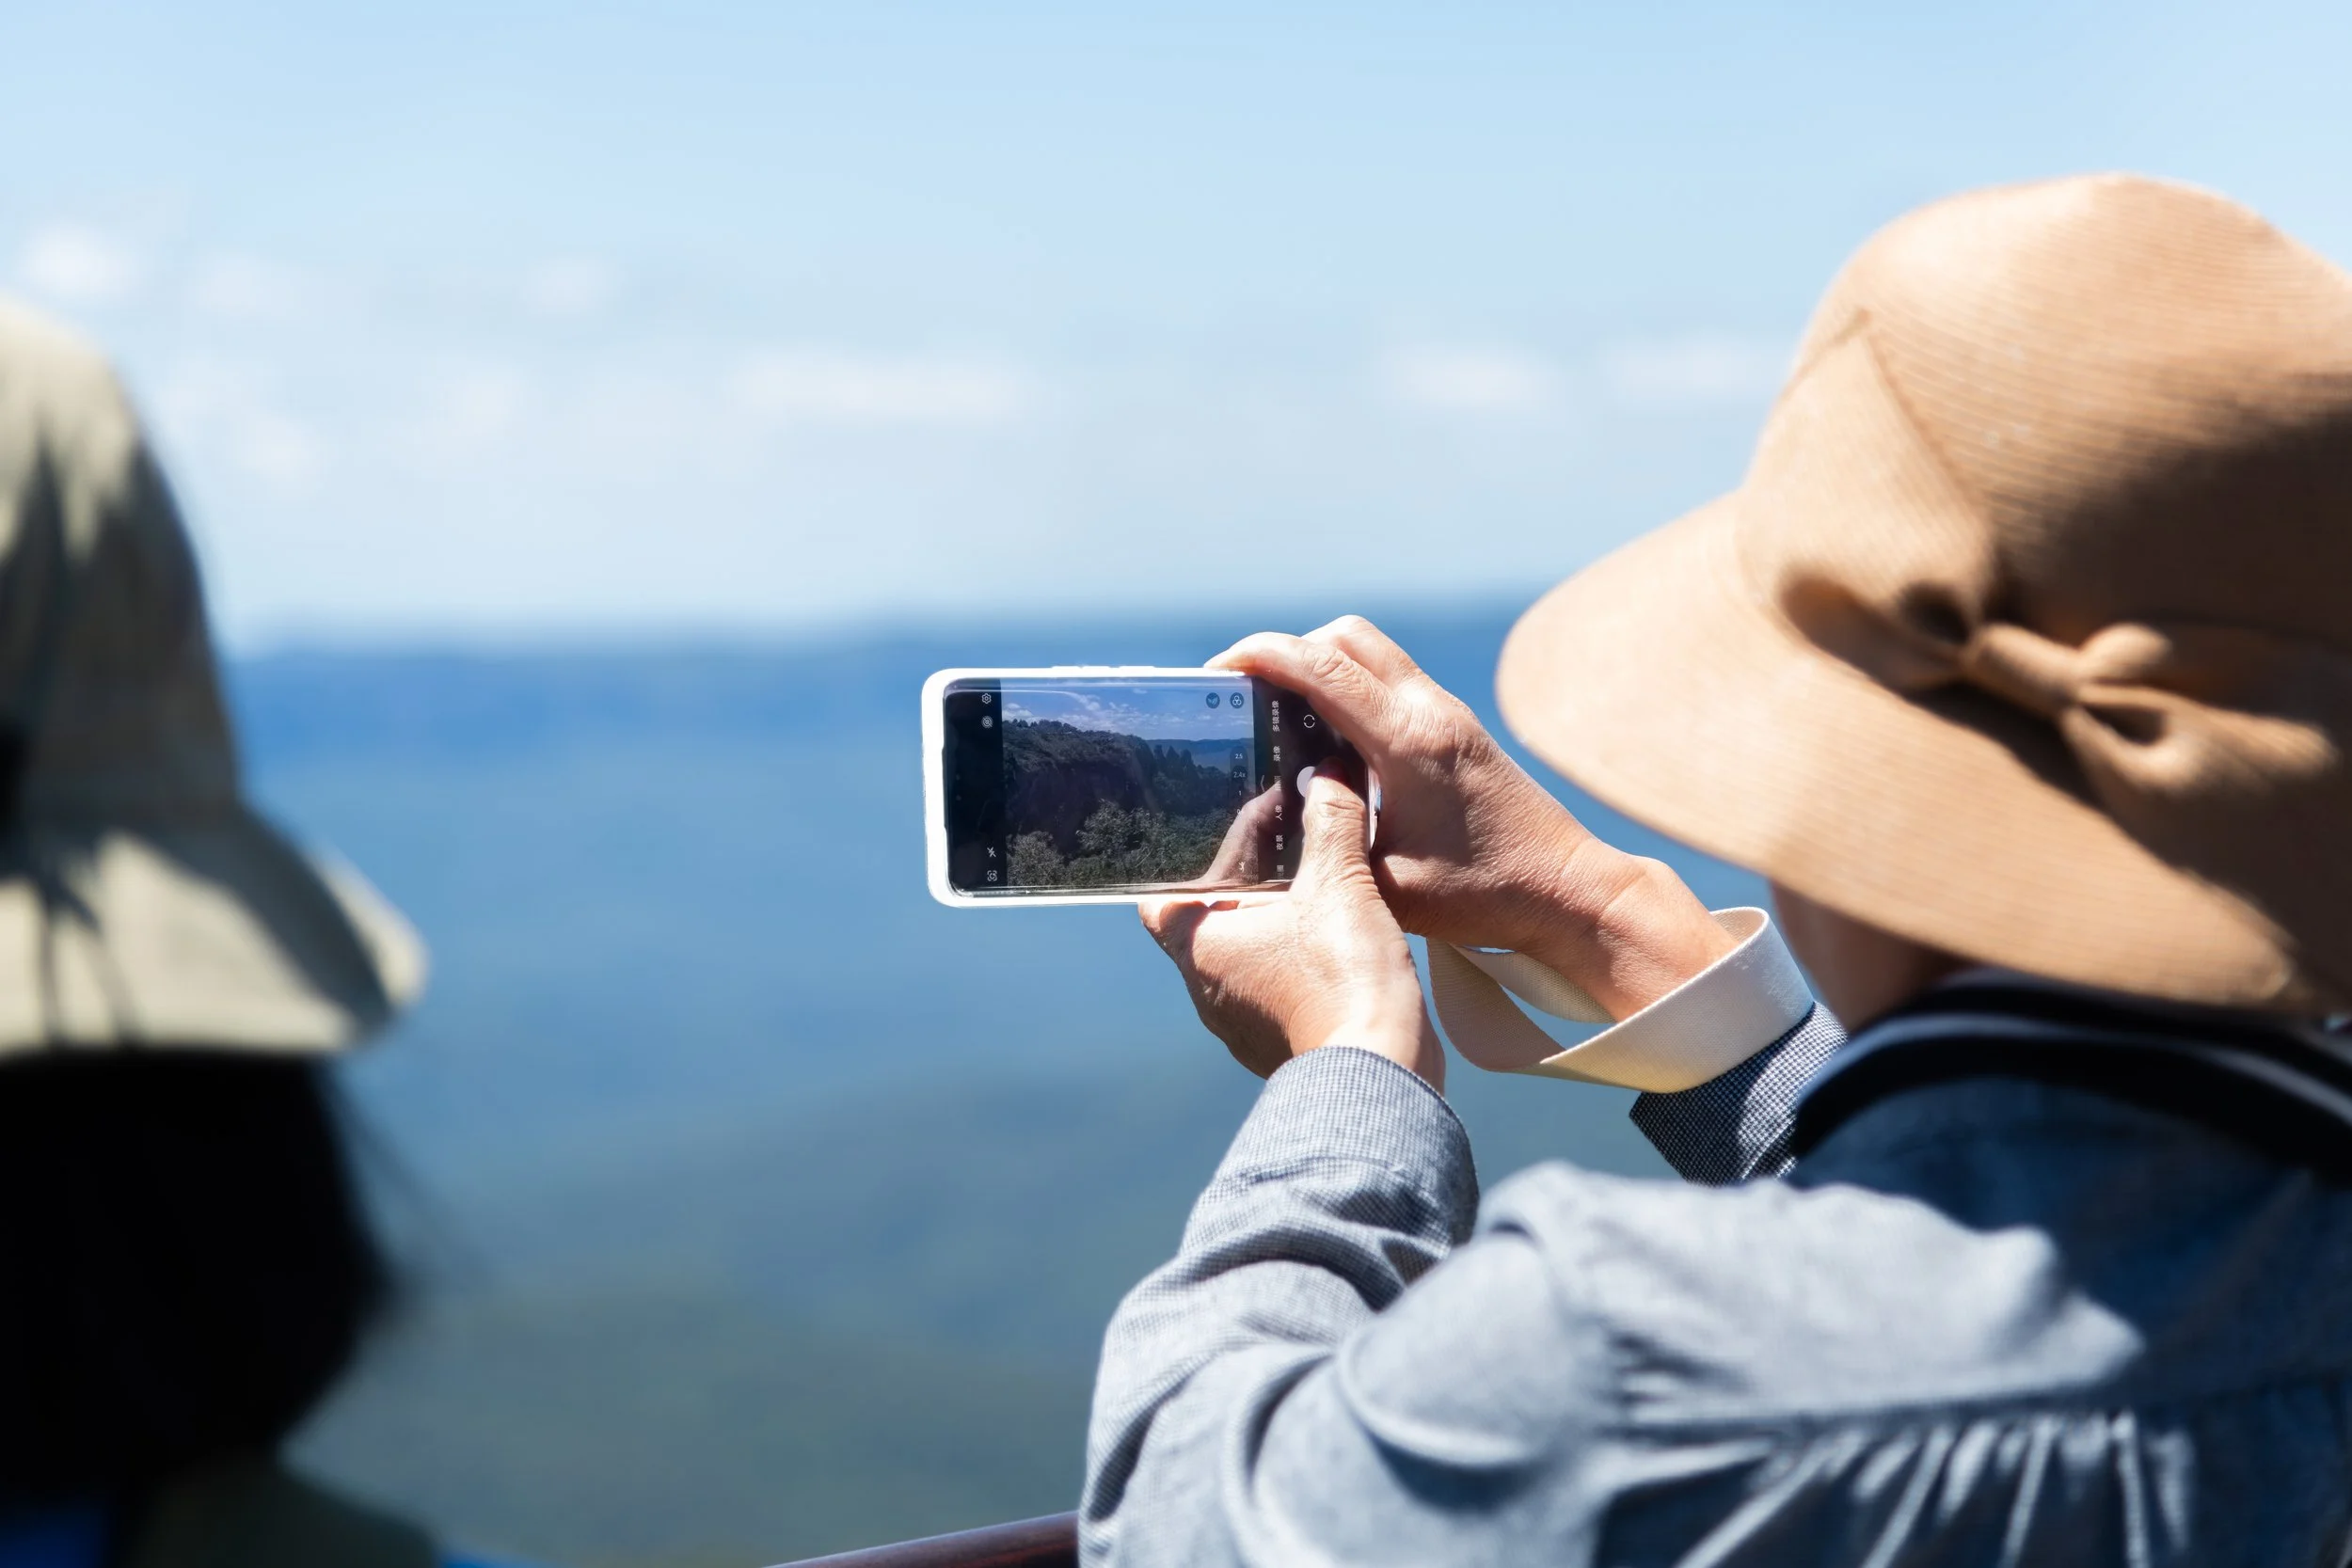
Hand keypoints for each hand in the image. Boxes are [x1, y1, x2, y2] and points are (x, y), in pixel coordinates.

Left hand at [1142, 759, 1443, 1089]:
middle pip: (1214, 921)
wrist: (1380, 1070)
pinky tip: (1343, 937)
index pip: (1161, 899)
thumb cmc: (1341, 978)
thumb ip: (1331, 822)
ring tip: (1326, 887)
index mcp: (1198, 945)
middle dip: (1254, 884)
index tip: (1242, 842)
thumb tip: (1329, 775)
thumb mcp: (1339, 882)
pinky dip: (1302, 961)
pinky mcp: (1281, 1043)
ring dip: (1282, 923)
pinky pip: (1280, 988)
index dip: (1194, 867)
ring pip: (1249, 956)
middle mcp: (1208, 989)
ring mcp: (1242, 1022)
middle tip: (1299, 847)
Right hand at [1212, 616, 1733, 1018]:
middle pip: (1344, 636)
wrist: (1567, 889)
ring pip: (1370, 651)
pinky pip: (1391, 680)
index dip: (1260, 656)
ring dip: (1320, 665)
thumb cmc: (1483, 895)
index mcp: (1407, 740)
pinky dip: (1350, 687)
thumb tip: (1273, 815)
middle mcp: (1429, 710)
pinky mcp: (1457, 727)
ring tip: (1279, 713)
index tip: (1217, 671)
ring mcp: (1448, 713)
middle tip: (1245, 691)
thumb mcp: (1384, 881)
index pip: (1321, 667)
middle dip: (1286, 650)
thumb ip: (1328, 839)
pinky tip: (1328, 738)